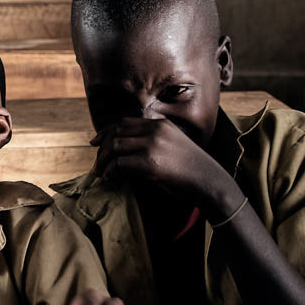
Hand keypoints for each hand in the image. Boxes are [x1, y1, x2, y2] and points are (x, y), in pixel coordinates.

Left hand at [91, 116, 234, 210]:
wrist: (209, 181)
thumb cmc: (191, 169)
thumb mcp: (172, 145)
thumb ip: (152, 140)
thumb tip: (124, 149)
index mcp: (160, 124)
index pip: (123, 122)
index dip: (106, 132)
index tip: (94, 143)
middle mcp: (155, 130)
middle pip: (116, 133)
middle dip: (102, 149)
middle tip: (97, 165)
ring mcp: (152, 145)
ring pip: (114, 147)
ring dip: (104, 162)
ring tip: (102, 174)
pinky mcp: (150, 163)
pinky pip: (120, 164)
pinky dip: (112, 173)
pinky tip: (113, 180)